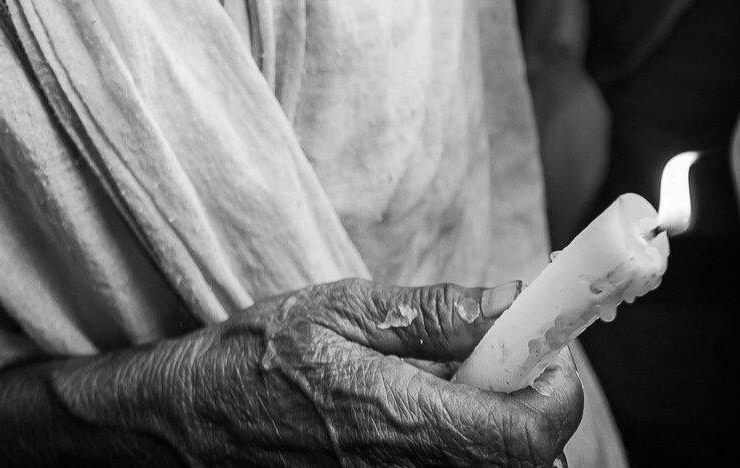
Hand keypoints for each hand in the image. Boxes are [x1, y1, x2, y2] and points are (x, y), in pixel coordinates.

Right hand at [170, 279, 582, 465]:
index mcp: (405, 421)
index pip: (531, 435)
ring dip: (492, 426)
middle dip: (526, 404)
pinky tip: (418, 417)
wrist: (196, 424)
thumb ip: (434, 313)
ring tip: (443, 386)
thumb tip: (511, 302)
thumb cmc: (259, 358)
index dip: (557, 386)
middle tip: (492, 358)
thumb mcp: (342, 308)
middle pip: (526, 461)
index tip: (542, 344)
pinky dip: (458, 445)